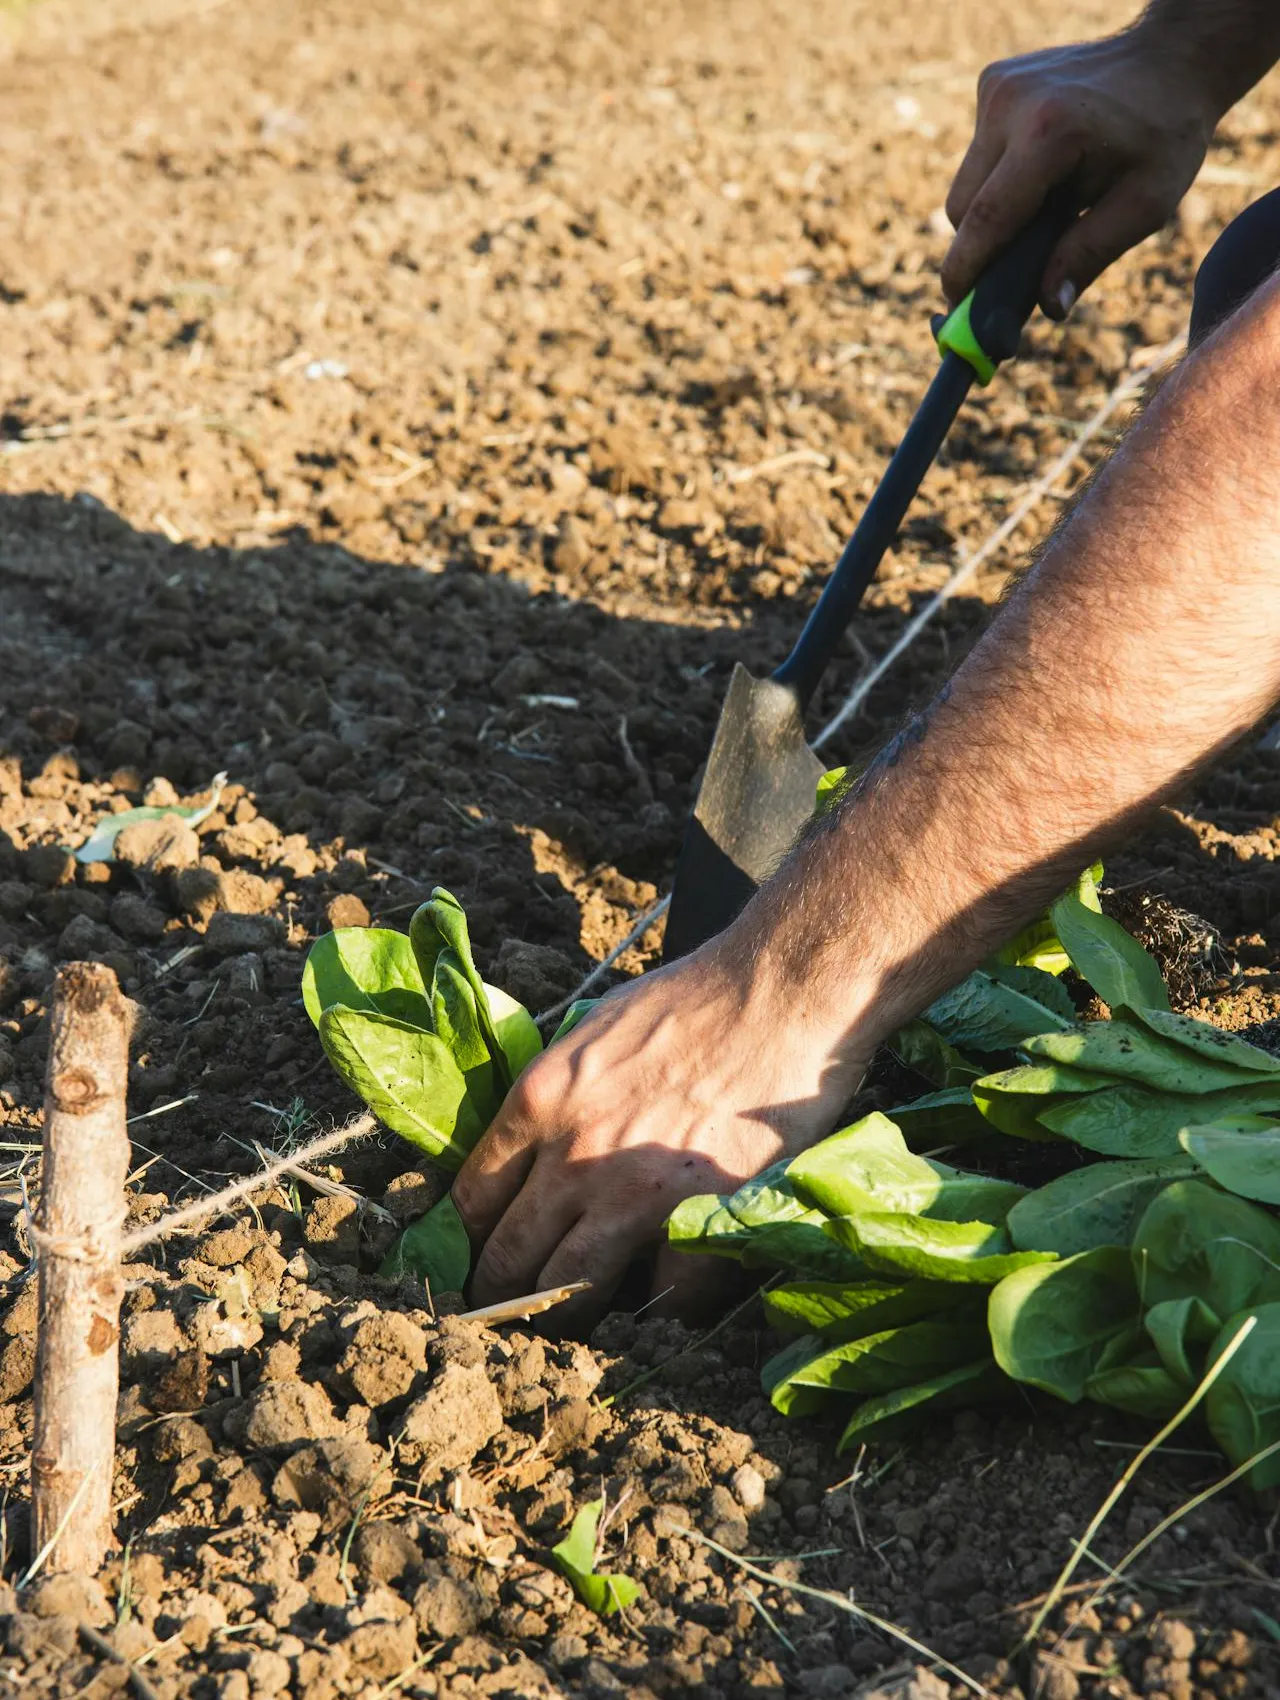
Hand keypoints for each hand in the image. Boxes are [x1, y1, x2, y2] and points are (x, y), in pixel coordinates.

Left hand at [451, 931, 869, 1331]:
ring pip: (568, 1291)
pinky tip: (659, 1299)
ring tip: (568, 1329)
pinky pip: (662, 1295)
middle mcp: (573, 1153)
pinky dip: (659, 1305)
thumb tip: (531, 1150)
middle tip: (507, 1316)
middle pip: (507, 1257)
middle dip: (500, 1296)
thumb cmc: (695, 997)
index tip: (475, 1262)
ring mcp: (635, 1193)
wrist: (781, 990)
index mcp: (539, 1101)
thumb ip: (555, 1096)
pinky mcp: (699, 1219)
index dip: (465, 1244)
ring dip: (563, 1319)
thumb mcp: (592, 1031)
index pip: (469, 1201)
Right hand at [943, 28, 1220, 316]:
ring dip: (991, 209)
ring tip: (1043, 207)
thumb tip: (1049, 308)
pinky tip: (1043, 165)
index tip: (956, 308)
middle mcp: (1011, 103)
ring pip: (965, 183)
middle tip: (1016, 268)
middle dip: (982, 244)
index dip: (966, 270)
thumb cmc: (1165, 134)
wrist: (1171, 57)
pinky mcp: (993, 81)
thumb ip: (1091, 254)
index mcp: (1049, 132)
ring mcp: (997, 86)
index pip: (985, 218)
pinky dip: (1000, 175)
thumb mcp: (1146, 203)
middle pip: (963, 206)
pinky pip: (978, 154)